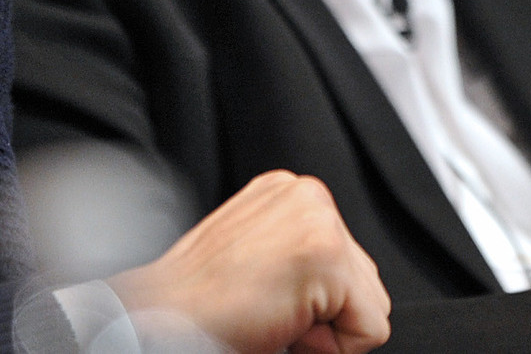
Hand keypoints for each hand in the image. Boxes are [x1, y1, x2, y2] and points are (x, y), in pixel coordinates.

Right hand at [110, 170, 390, 353]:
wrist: (158, 319)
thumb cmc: (195, 307)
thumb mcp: (254, 258)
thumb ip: (296, 255)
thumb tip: (338, 293)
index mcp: (288, 192)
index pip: (346, 264)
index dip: (313, 306)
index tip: (265, 303)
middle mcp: (308, 195)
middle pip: (366, 281)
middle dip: (326, 316)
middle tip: (268, 315)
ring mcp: (319, 220)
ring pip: (372, 305)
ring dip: (327, 331)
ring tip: (273, 319)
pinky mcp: (328, 255)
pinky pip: (371, 328)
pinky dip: (332, 349)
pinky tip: (282, 328)